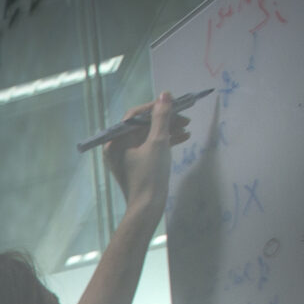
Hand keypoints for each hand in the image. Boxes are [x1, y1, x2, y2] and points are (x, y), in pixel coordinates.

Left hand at [102, 93, 189, 223]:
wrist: (147, 208)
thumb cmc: (150, 175)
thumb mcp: (158, 142)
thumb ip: (162, 117)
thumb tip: (165, 95)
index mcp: (115, 142)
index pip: (134, 115)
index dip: (154, 107)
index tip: (173, 104)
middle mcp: (117, 148)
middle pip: (143, 125)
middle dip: (165, 119)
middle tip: (184, 117)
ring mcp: (126, 157)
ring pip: (149, 136)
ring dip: (168, 129)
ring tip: (187, 127)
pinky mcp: (137, 165)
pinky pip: (151, 147)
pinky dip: (166, 142)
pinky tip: (184, 138)